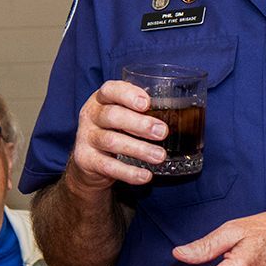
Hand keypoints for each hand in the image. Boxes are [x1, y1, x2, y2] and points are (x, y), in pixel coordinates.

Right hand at [64, 79, 169, 195]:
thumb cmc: (114, 131)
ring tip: (160, 156)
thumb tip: (179, 116)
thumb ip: (140, 112)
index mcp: (101, 99)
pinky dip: (129, 172)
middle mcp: (91, 115)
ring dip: (139, 149)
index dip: (128, 94)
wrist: (88, 162)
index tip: (147, 103)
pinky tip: (145, 175)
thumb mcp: (122, 116)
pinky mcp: (85, 160)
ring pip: (112, 141)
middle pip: (112, 115)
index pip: (110, 90)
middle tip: (162, 132)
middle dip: (139, 124)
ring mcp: (86, 138)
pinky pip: (108, 166)